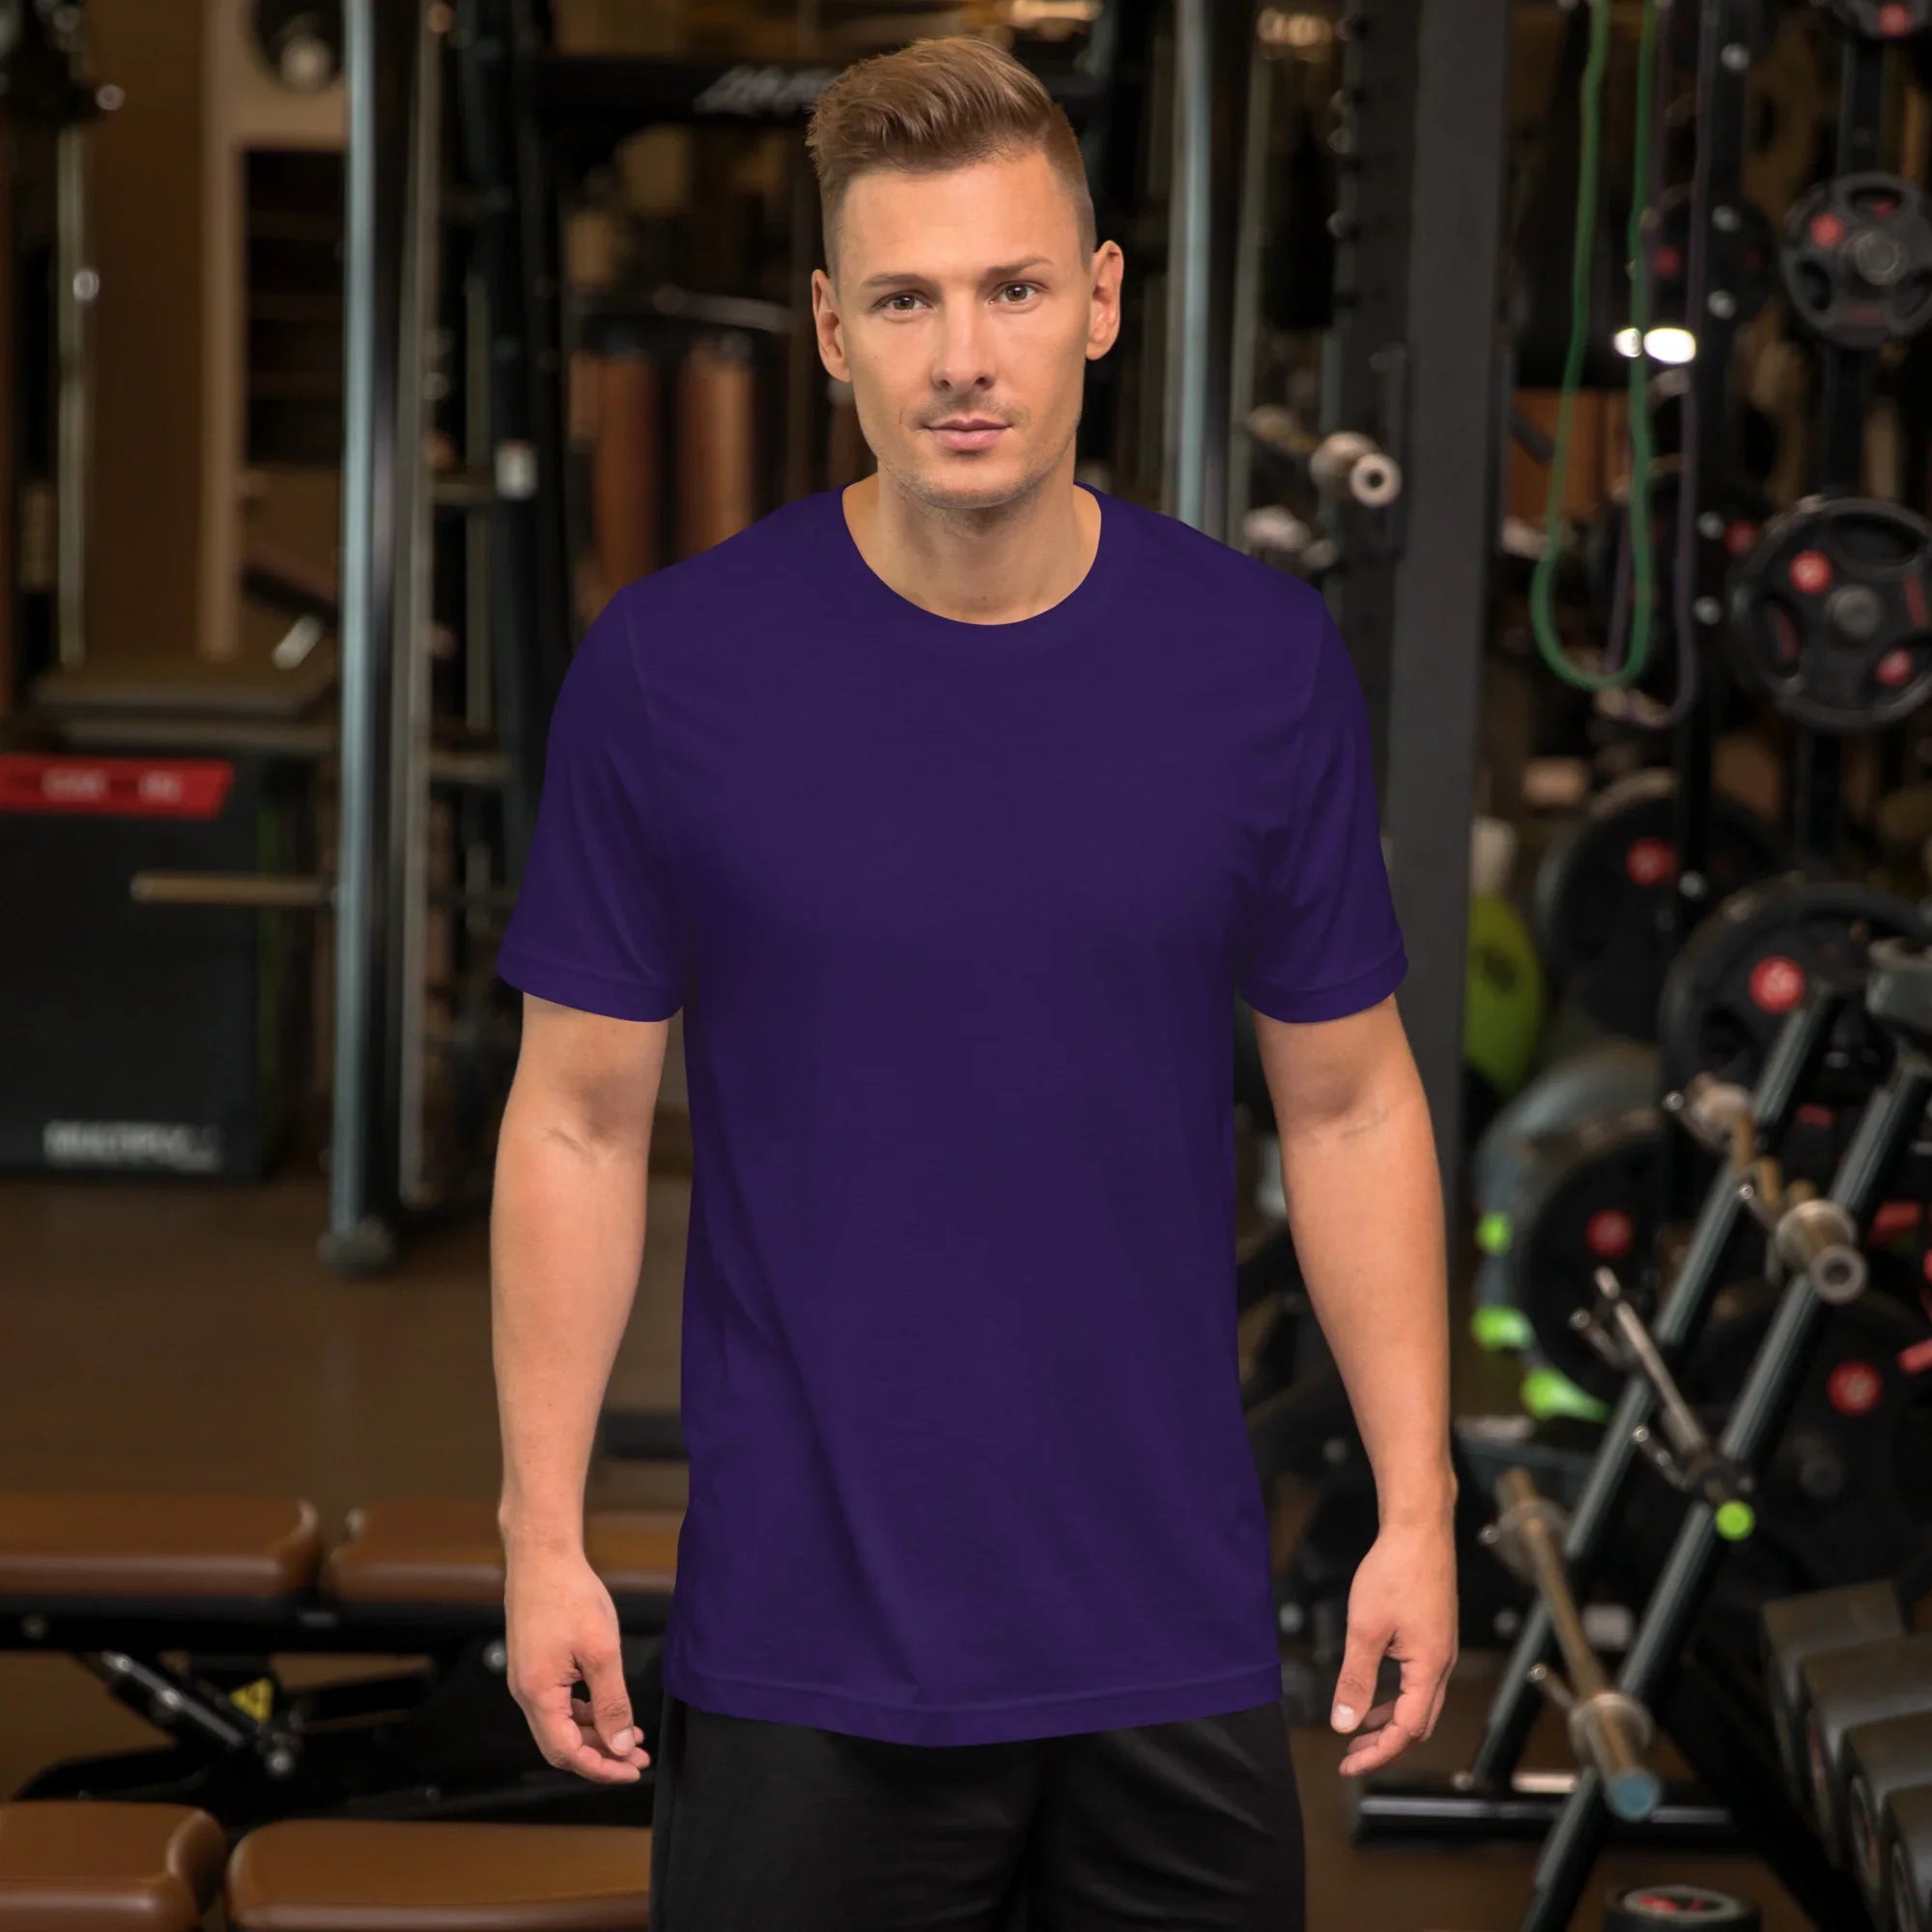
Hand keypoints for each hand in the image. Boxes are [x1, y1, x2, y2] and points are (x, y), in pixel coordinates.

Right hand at [505, 1542, 651, 1782]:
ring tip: (631, 1734)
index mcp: (538, 1695)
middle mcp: (525, 1693)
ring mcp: (527, 1679)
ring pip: (561, 1725)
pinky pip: (558, 1704)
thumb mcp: (601, 1652)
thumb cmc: (570, 1596)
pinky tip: (608, 1708)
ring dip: (595, 1733)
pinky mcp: (534, 1665)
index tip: (631, 1770)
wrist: (543, 1556)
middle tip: (636, 1757)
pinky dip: (584, 1712)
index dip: (601, 1767)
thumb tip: (619, 1745)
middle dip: (600, 1755)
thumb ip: (611, 1703)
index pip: (568, 1753)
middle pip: (562, 1745)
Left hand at [1331, 1516, 1457, 1775]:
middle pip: (1418, 1724)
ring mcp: (1440, 1649)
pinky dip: (1395, 1696)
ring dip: (1390, 1721)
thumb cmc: (1395, 1572)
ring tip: (1359, 1730)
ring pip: (1419, 1703)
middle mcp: (1441, 1664)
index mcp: (1429, 1668)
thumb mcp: (1366, 1629)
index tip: (1348, 1764)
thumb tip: (1344, 1723)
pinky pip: (1417, 1681)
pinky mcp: (1433, 1635)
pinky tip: (1374, 1690)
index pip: (1406, 1730)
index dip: (1377, 1753)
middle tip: (1351, 1755)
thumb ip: (1355, 1679)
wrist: (1419, 1529)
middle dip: (1385, 1744)